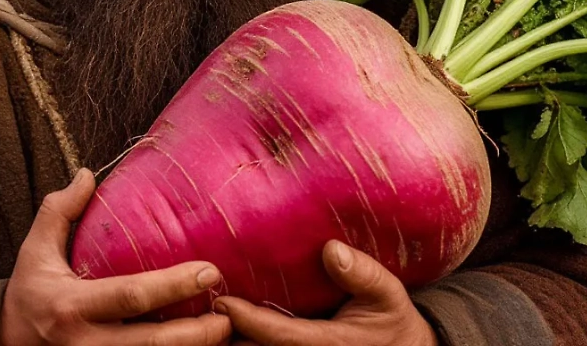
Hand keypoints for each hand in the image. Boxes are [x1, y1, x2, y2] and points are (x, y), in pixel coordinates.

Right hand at [0, 169, 233, 345]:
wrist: (0, 345)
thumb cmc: (28, 295)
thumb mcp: (34, 251)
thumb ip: (60, 211)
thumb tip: (88, 174)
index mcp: (72, 307)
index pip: (131, 296)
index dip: (172, 285)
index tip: (209, 271)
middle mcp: (85, 343)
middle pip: (151, 344)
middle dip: (196, 334)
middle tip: (229, 316)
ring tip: (226, 336)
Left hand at [214, 240, 436, 345]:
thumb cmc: (391, 321)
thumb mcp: (387, 294)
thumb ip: (362, 274)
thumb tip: (331, 249)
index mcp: (328, 345)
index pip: (279, 336)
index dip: (248, 321)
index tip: (221, 302)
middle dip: (226, 337)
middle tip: (196, 309)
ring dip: (230, 343)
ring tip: (198, 318)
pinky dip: (243, 344)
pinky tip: (221, 330)